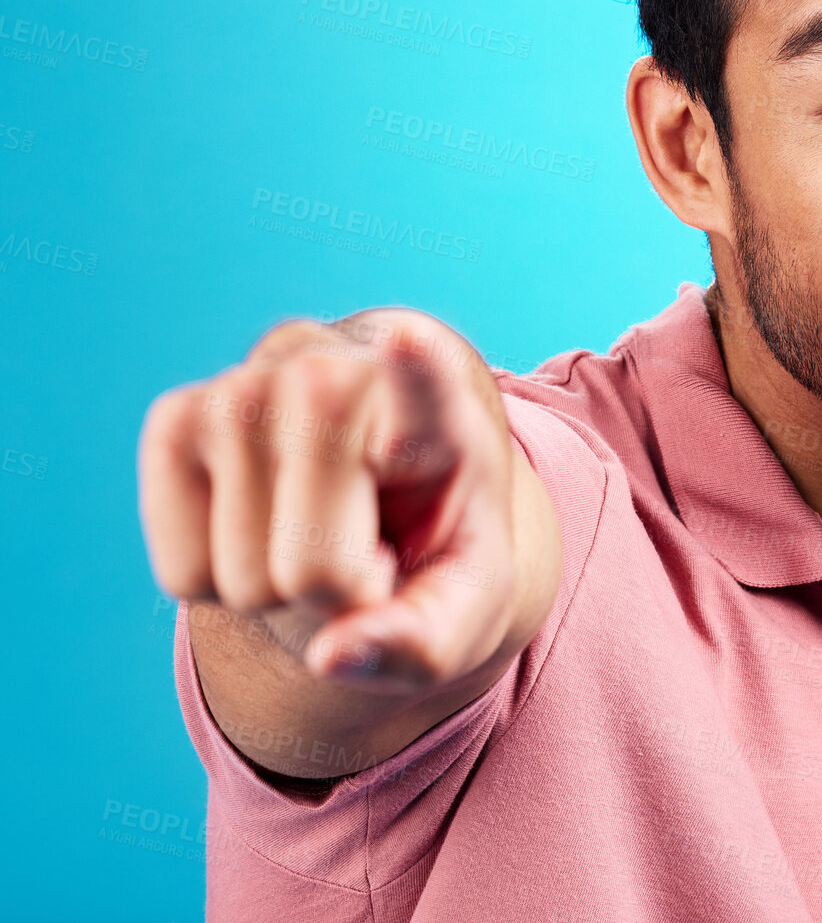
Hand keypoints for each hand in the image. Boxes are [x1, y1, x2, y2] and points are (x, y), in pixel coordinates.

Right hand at [139, 308, 525, 695]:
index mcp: (441, 414)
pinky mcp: (175, 417)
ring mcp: (248, 387)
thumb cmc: (430, 540)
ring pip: (241, 579)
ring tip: (314, 530)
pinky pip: (181, 573)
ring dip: (276, 590)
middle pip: (313, 568)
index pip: (427, 389)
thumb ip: (424, 640)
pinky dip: (215, 582)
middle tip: (366, 552)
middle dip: (337, 598)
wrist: (374, 491)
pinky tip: (259, 522)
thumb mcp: (467, 602)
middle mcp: (340, 376)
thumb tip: (333, 657)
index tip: (409, 342)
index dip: (416, 371)